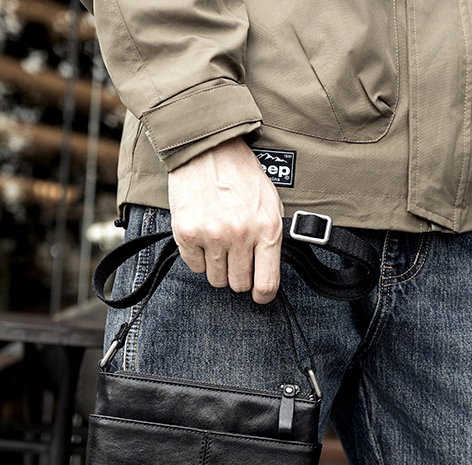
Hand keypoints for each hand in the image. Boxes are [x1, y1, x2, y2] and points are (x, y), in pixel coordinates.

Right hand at [168, 137, 283, 303]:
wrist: (208, 148)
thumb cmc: (242, 175)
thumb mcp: (270, 204)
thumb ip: (271, 238)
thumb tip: (268, 271)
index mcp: (267, 229)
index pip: (266, 283)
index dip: (263, 296)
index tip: (259, 295)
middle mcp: (240, 235)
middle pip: (239, 285)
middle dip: (238, 276)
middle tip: (235, 258)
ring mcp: (212, 235)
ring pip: (216, 279)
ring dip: (218, 267)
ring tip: (219, 243)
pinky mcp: (187, 233)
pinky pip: (194, 265)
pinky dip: (198, 257)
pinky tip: (203, 236)